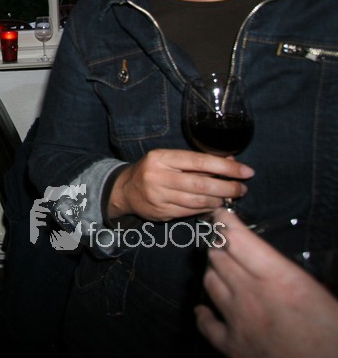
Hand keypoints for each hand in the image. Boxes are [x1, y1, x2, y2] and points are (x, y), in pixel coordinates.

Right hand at [108, 149, 253, 221]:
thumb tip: (230, 163)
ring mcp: (159, 197)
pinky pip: (191, 212)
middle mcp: (159, 177)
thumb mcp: (170, 159)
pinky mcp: (162, 212)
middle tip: (242, 189)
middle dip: (227, 188)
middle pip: (201, 185)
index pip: (199, 162)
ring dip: (219, 200)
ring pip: (198, 201)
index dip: (226, 168)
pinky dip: (206, 209)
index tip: (246, 172)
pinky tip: (214, 205)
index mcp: (161, 158)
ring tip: (229, 197)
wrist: (125, 190)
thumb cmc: (153, 170)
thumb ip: (196, 161)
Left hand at [196, 207, 337, 357]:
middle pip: (219, 257)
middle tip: (226, 243)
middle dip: (220, 245)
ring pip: (209, 282)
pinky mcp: (232, 347)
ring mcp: (237, 321)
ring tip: (222, 269)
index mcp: (279, 279)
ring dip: (214, 272)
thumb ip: (297, 273)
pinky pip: (206, 324)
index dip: (225, 221)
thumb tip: (288, 258)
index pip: (236, 238)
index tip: (222, 213)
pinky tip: (204, 309)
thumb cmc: (334, 338)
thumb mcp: (324, 295)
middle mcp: (251, 295)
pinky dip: (204, 314)